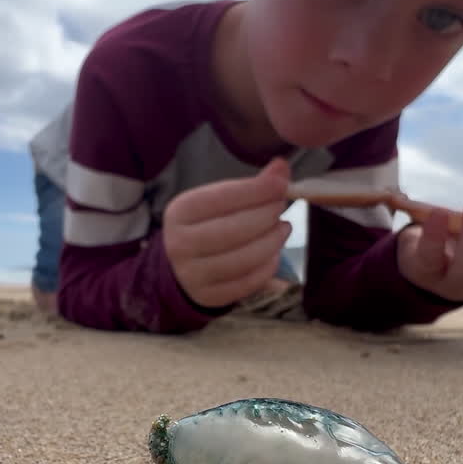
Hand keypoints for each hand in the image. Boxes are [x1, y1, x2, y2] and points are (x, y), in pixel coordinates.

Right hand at [163, 157, 293, 307]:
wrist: (179, 266)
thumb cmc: (205, 225)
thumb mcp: (217, 200)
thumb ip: (250, 185)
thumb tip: (282, 167)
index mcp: (180, 212)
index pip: (222, 197)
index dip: (256, 190)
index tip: (281, 183)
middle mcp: (180, 244)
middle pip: (236, 229)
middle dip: (267, 215)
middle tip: (282, 206)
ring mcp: (193, 274)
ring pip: (245, 258)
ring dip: (273, 241)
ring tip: (283, 228)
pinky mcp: (209, 296)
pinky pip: (249, 282)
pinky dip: (268, 266)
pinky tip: (274, 253)